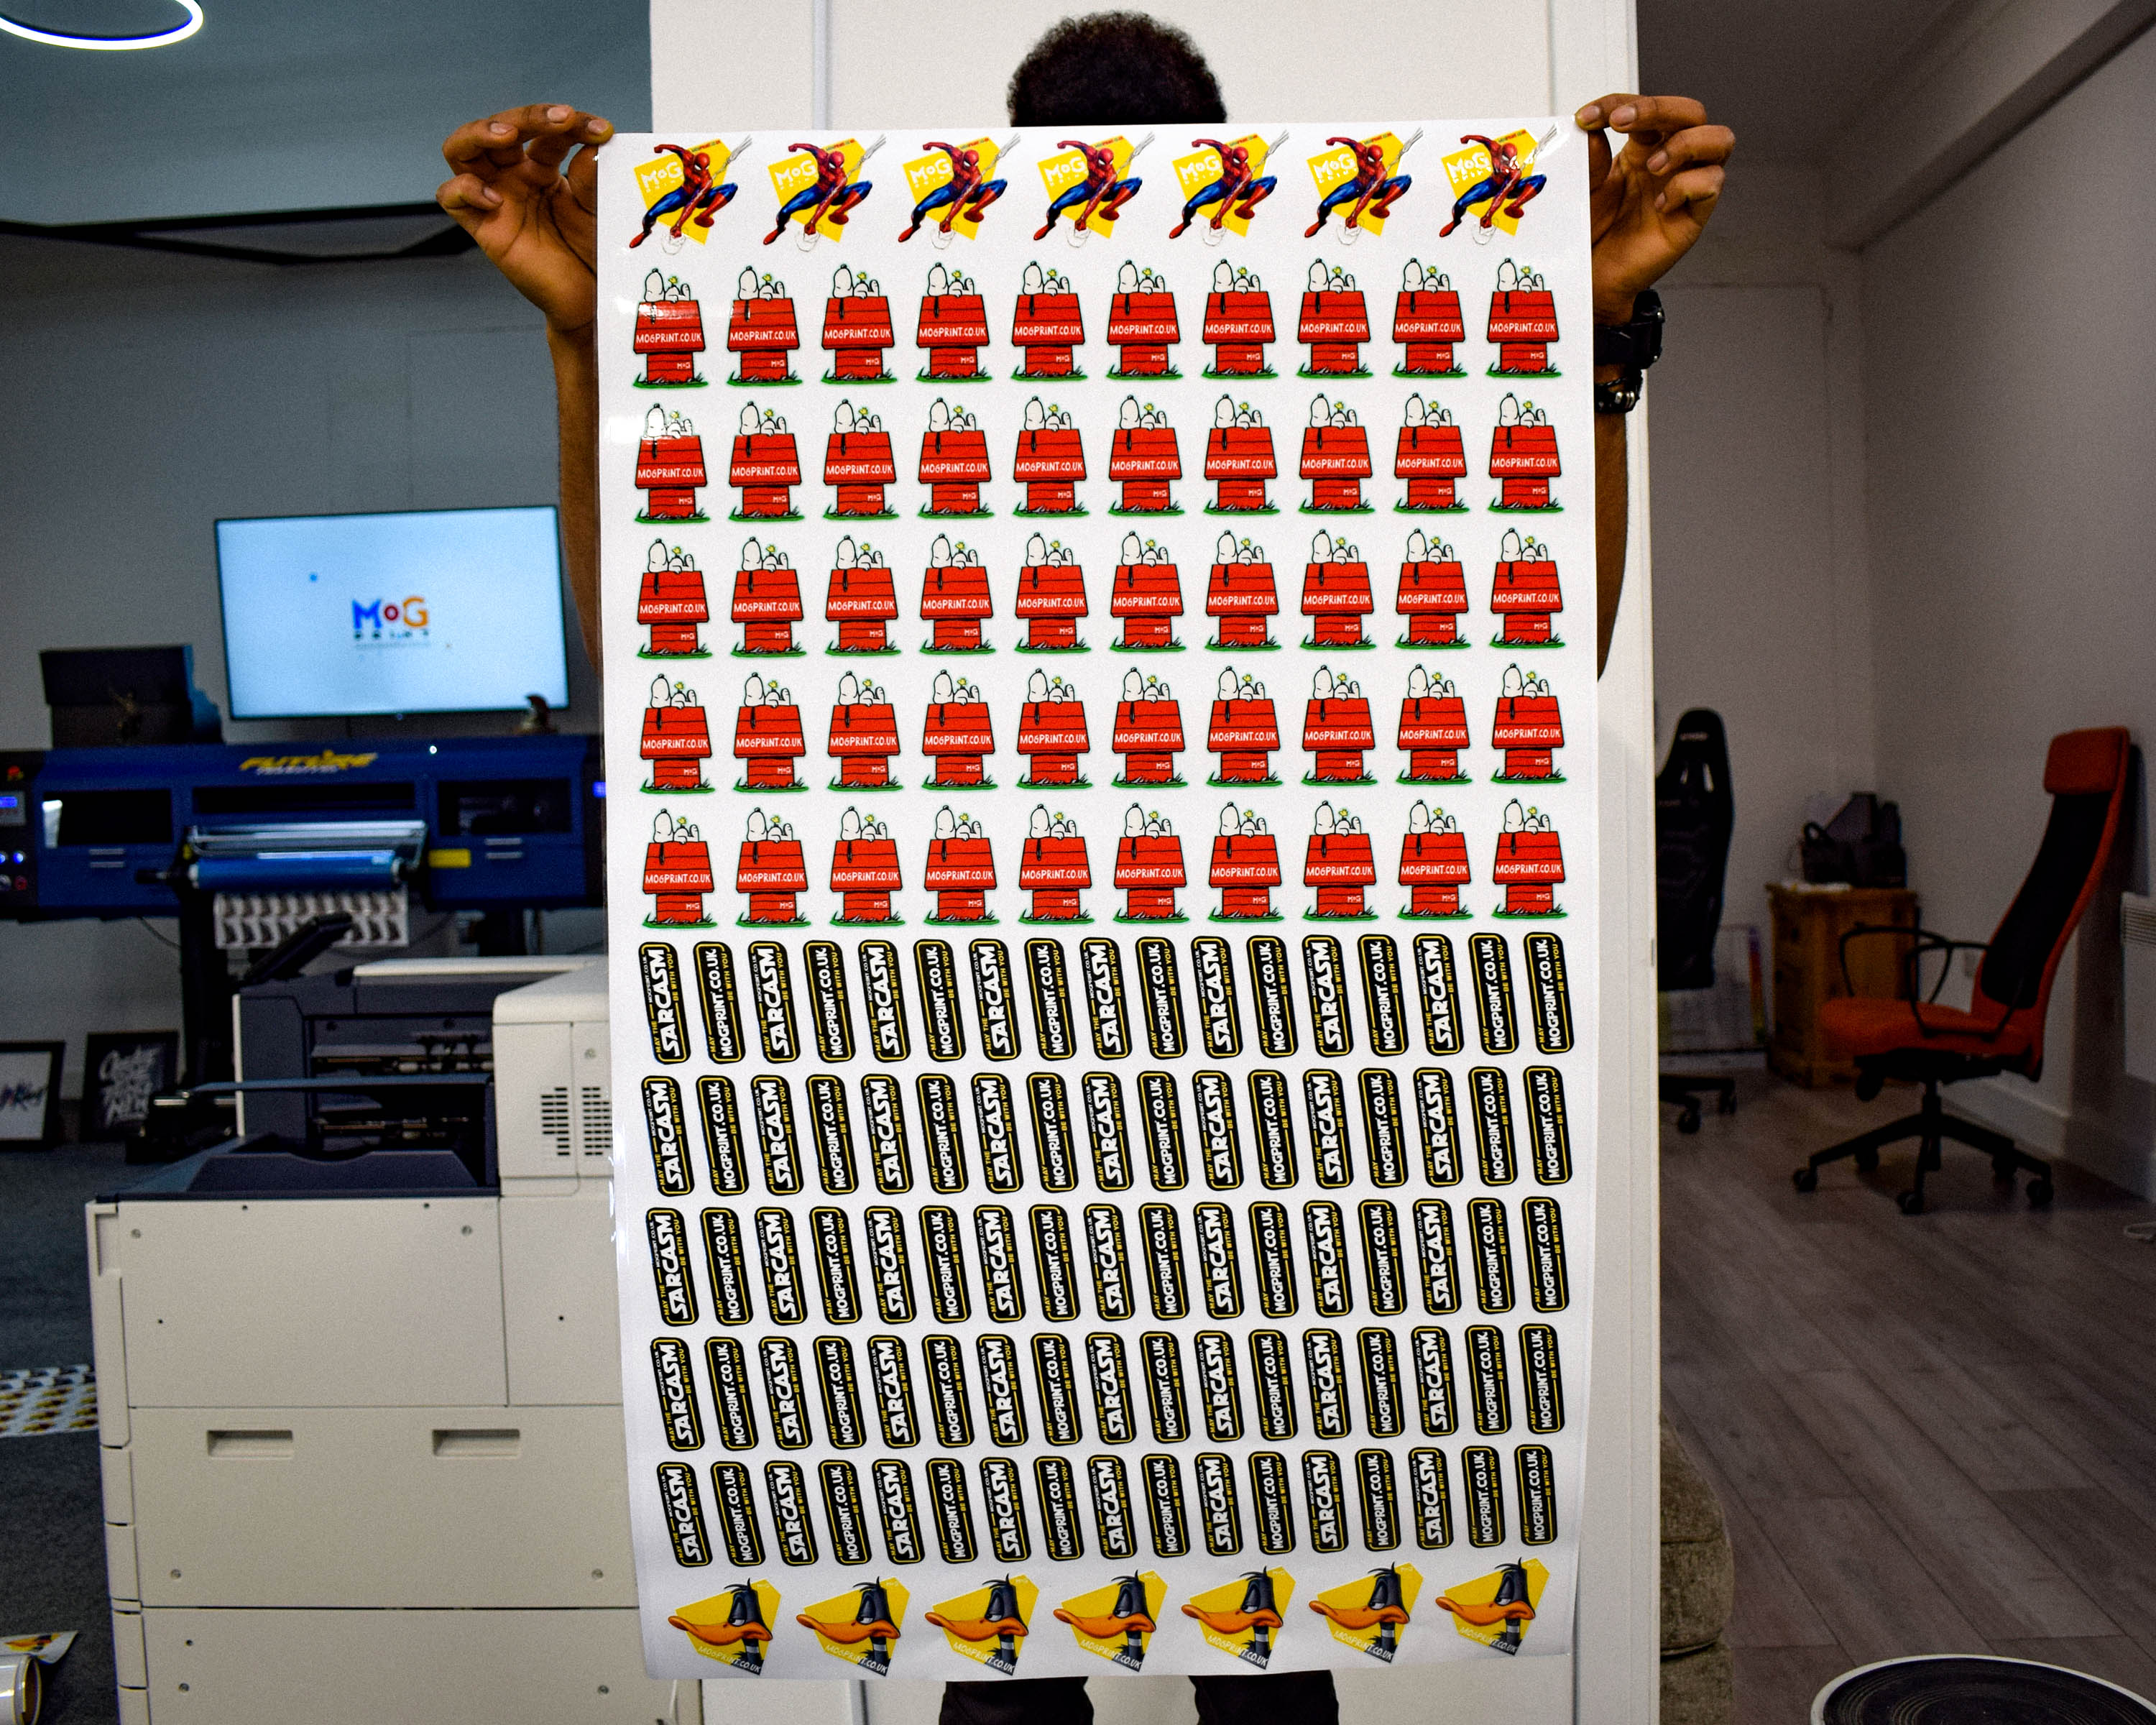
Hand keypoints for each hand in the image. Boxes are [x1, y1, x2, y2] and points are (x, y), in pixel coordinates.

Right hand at [439, 104, 611, 339]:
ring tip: (509, 134)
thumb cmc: (593, 250)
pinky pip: (452, 198)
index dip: (573, 124)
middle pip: (501, 128)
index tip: (601, 129)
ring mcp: (494, 197)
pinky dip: (465, 189)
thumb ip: (592, 179)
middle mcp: (512, 175)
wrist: (588, 299)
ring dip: (480, 132)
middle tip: (563, 118)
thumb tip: (591, 146)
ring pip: (462, 150)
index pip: (547, 131)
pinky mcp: (483, 227)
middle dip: (529, 117)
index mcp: (541, 165)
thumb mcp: (597, 209)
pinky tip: (495, 198)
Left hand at [1575, 95, 1732, 323]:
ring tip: (1650, 166)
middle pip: (1690, 112)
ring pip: (1719, 139)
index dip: (1617, 102)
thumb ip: (1589, 160)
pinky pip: (1712, 184)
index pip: (1645, 107)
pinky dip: (1687, 186)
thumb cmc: (1591, 232)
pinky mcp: (1694, 215)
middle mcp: (1671, 159)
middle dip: (1658, 107)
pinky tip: (1659, 204)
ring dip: (1685, 143)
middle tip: (1620, 122)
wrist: (1593, 279)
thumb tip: (1592, 131)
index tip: (1585, 117)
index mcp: (1643, 146)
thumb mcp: (1583, 190)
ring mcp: (1686, 184)